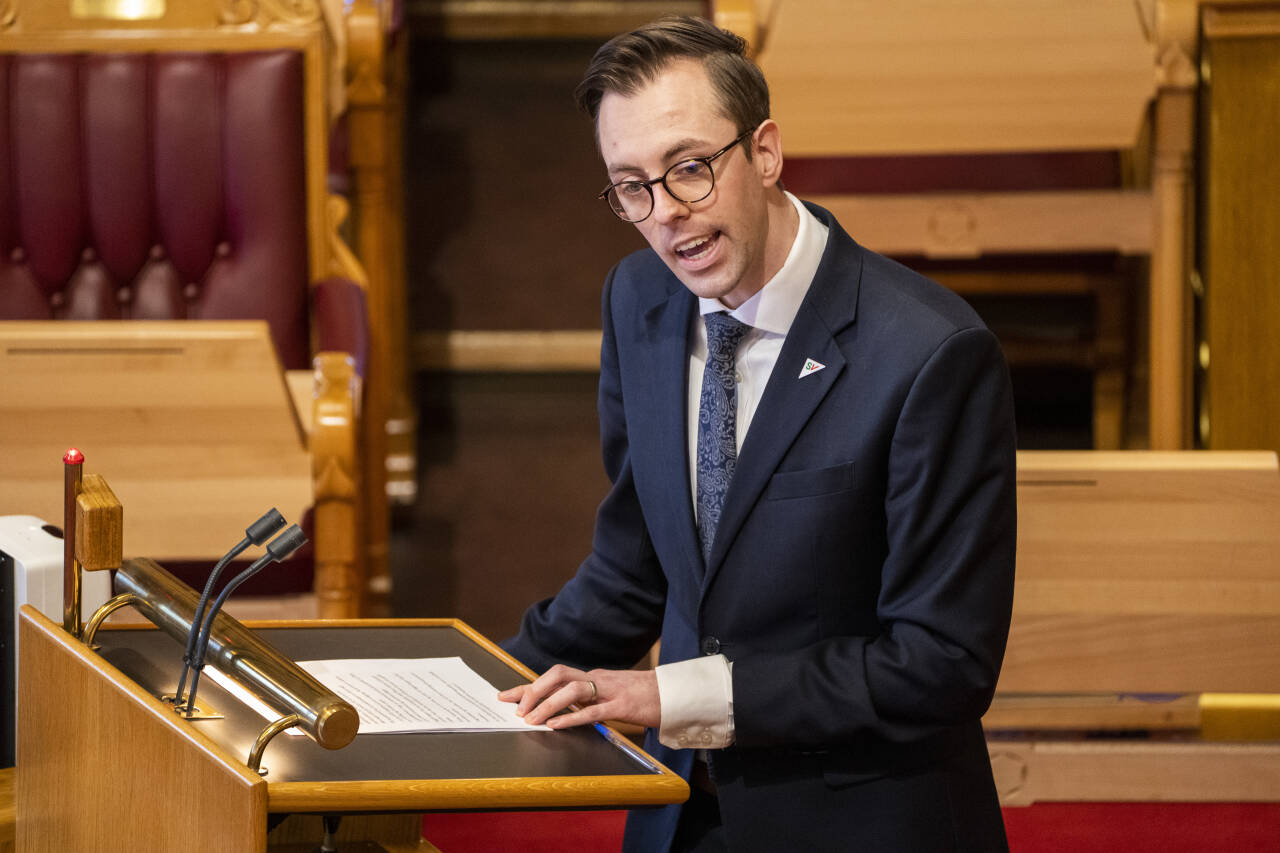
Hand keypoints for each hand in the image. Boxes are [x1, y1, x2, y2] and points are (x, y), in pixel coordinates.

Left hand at [498, 664, 660, 730]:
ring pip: (572, 691)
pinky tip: (557, 725)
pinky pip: (593, 711)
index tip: (505, 695)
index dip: (527, 685)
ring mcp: (610, 691)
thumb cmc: (643, 697)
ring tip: (531, 720)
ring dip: (548, 704)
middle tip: (516, 708)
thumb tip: (562, 710)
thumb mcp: (611, 694)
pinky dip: (572, 717)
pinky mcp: (622, 707)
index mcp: (593, 677)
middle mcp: (597, 679)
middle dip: (533, 689)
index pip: (554, 675)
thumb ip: (589, 699)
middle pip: (558, 674)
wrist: (674, 694)